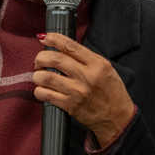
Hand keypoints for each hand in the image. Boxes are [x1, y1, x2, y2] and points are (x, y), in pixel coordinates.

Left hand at [34, 32, 134, 146]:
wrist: (117, 117)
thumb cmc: (112, 92)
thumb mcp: (106, 69)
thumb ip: (87, 59)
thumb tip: (63, 49)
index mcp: (97, 64)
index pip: (71, 46)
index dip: (54, 39)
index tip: (44, 38)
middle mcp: (87, 76)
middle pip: (55, 59)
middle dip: (41, 57)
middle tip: (40, 60)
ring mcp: (77, 91)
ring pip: (46, 77)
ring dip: (38, 75)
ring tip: (40, 75)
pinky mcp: (69, 105)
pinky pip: (45, 95)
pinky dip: (39, 90)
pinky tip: (42, 89)